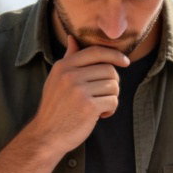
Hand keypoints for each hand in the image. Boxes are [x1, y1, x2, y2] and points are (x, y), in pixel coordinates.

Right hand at [30, 35, 128, 152]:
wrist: (46, 135)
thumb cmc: (55, 107)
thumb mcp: (56, 79)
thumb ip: (68, 59)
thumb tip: (72, 38)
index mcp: (63, 66)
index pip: (96, 52)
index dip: (114, 54)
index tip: (125, 61)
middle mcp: (70, 75)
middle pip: (109, 70)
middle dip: (113, 83)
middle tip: (104, 95)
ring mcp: (79, 91)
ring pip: (113, 86)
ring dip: (111, 98)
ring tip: (100, 106)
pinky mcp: (88, 106)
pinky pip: (113, 101)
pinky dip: (111, 109)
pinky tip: (100, 115)